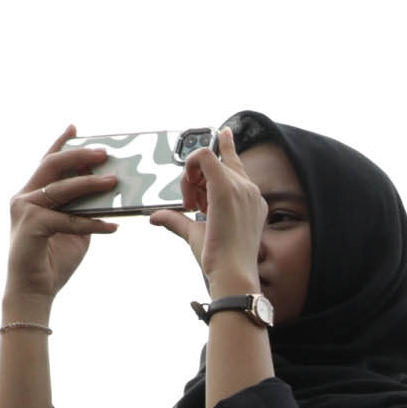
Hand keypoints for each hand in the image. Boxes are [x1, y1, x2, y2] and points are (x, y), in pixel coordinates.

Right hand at [5, 128, 120, 312]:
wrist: (34, 292)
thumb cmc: (53, 261)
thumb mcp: (74, 230)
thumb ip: (83, 210)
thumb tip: (107, 195)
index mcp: (32, 195)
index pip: (47, 163)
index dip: (61, 143)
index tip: (76, 127)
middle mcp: (24, 197)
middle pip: (52, 166)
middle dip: (79, 155)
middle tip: (105, 152)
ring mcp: (25, 210)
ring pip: (61, 189)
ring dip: (89, 185)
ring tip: (114, 182)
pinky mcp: (31, 226)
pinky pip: (67, 220)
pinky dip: (91, 224)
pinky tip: (113, 227)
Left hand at [150, 129, 263, 295]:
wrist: (231, 274)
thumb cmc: (220, 260)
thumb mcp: (196, 234)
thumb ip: (177, 221)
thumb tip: (155, 217)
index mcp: (250, 201)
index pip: (238, 164)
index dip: (228, 146)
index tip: (224, 133)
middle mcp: (250, 191)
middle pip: (218, 163)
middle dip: (196, 176)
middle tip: (189, 201)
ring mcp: (241, 188)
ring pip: (208, 161)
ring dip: (191, 179)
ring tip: (190, 205)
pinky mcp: (227, 187)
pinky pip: (205, 157)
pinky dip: (190, 170)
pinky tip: (188, 196)